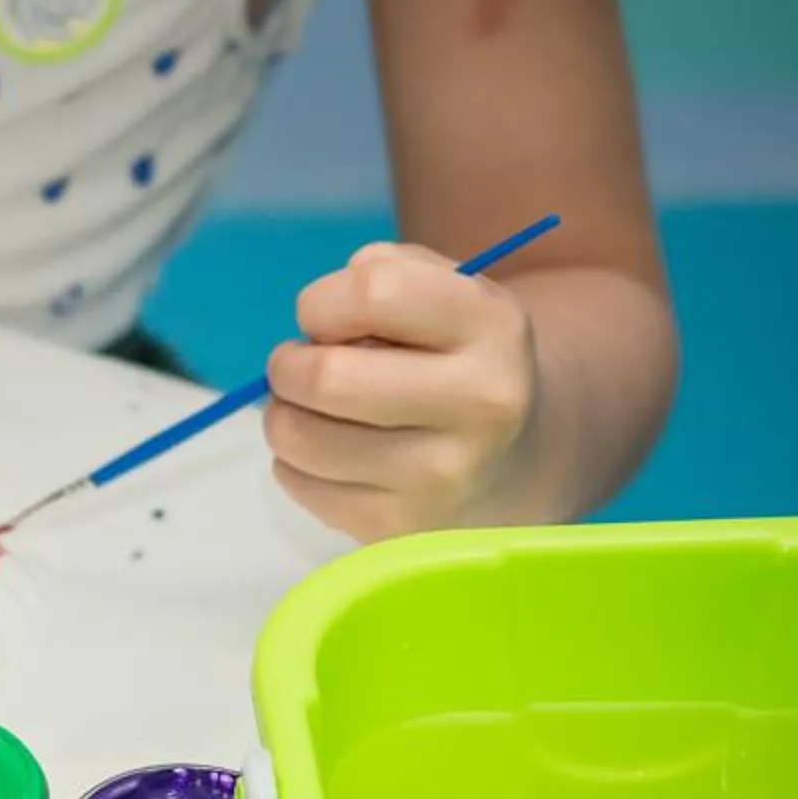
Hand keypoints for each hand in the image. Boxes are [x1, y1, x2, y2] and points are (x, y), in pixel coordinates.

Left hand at [263, 242, 541, 539]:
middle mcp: (479, 403)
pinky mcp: (398, 527)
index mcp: (491, 327)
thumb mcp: (447, 293)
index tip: (323, 317)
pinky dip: (293, 461)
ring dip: (282, 414)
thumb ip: (387, 272)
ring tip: (312, 407)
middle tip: (297, 365)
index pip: (374, 292)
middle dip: (286, 365)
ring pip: (298, 436)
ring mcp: (441, 475)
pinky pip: (297, 482)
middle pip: (327, 377)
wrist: (515, 459)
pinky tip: (332, 451)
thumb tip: (319, 317)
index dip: (322, 301)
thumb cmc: (456, 360)